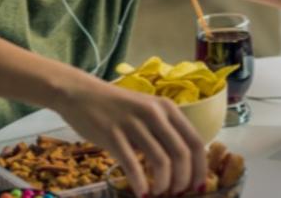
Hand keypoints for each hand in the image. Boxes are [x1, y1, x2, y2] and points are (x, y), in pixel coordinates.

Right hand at [56, 79, 206, 197]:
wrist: (80, 93)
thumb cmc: (115, 106)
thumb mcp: (146, 110)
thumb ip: (163, 131)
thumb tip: (182, 165)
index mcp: (167, 108)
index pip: (195, 141)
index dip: (200, 167)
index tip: (199, 185)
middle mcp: (154, 114)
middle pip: (181, 154)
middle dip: (183, 180)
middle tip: (177, 192)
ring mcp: (133, 124)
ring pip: (160, 161)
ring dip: (163, 184)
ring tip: (157, 192)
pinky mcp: (112, 134)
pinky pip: (132, 164)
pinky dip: (140, 183)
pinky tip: (141, 192)